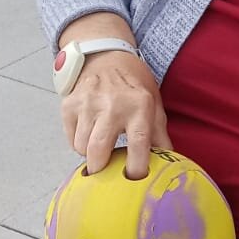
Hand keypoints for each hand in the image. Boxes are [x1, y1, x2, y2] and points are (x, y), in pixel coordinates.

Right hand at [61, 51, 170, 177]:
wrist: (106, 58)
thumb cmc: (133, 87)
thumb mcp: (154, 106)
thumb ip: (160, 136)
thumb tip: (169, 165)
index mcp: (139, 106)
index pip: (138, 144)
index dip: (136, 168)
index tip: (135, 179)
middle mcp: (112, 104)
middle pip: (98, 150)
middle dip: (101, 169)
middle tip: (107, 174)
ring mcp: (87, 103)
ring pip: (82, 147)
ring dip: (91, 155)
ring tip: (101, 147)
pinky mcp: (69, 104)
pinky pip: (71, 139)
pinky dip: (80, 143)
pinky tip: (90, 133)